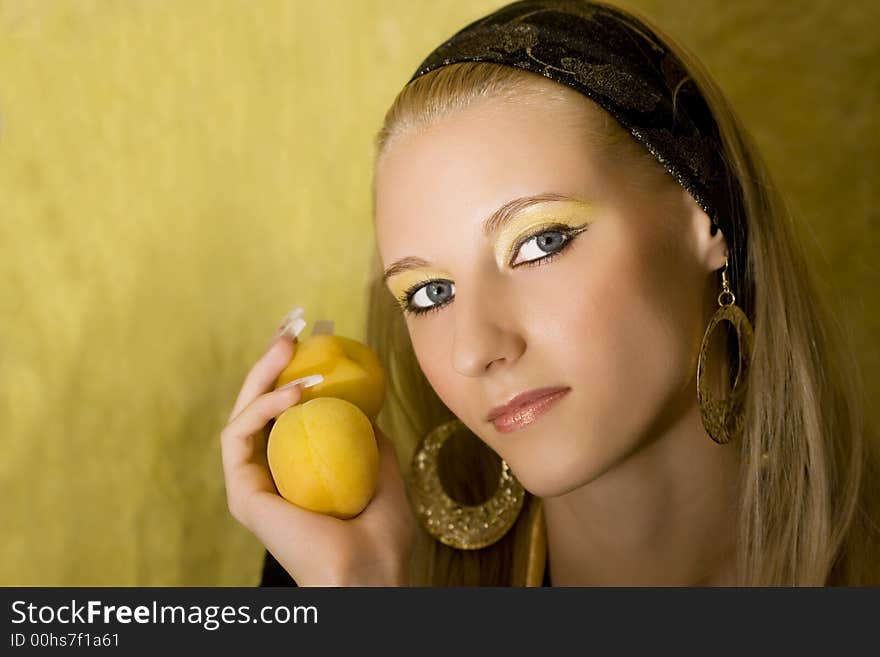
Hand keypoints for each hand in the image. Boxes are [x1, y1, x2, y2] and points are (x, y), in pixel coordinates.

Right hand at [220, 329, 415, 585]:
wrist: (372, 572)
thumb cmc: (382, 533)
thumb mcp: (381, 469)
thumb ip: (367, 439)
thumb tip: (364, 408)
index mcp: (296, 471)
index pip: (285, 412)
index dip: (290, 371)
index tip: (309, 336)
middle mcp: (269, 474)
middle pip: (258, 406)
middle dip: (270, 361)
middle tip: (290, 326)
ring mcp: (252, 483)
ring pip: (242, 414)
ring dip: (263, 373)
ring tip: (290, 346)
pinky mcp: (241, 492)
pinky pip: (239, 437)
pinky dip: (263, 406)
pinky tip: (295, 390)